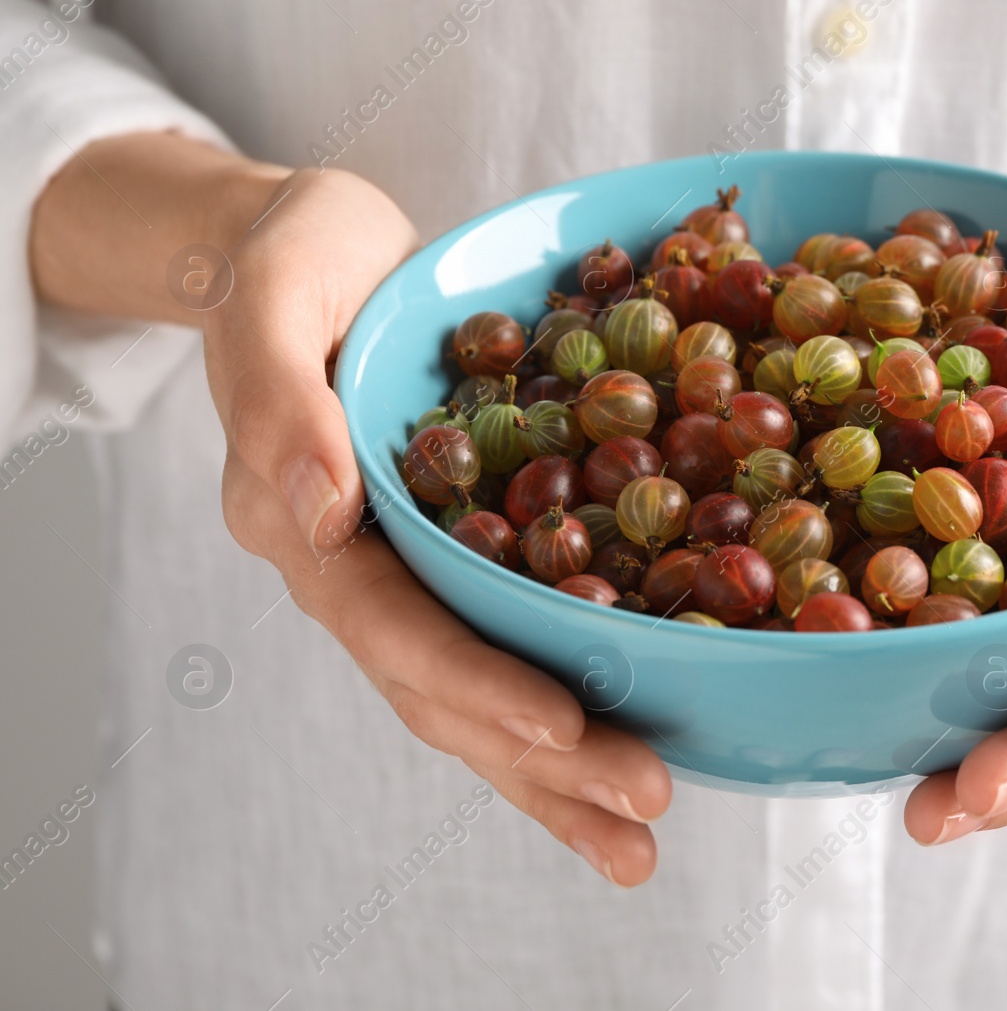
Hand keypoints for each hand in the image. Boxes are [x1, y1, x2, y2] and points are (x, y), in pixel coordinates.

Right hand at [208, 166, 673, 883]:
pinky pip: (510, 645)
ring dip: (557, 775)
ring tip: (642, 840)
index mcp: (298, 521)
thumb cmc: (294, 259)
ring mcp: (404, 577)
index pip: (392, 625)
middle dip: (543, 760)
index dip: (477, 682)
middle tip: (646, 807)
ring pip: (476, 697)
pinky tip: (626, 752)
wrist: (320, 252)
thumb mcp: (274, 291)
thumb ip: (279, 397)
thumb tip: (320, 510)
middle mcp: (352, 572)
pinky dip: (564, 712)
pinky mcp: (456, 563)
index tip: (566, 728)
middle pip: (444, 690)